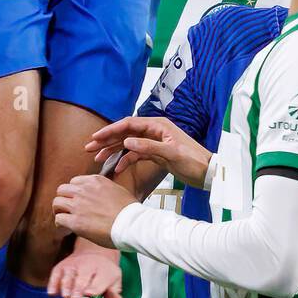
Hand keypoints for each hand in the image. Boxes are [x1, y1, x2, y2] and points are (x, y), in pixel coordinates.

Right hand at [47, 239, 122, 297]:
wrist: (94, 252)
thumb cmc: (105, 272)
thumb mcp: (115, 281)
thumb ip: (114, 294)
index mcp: (104, 270)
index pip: (99, 282)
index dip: (94, 288)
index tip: (89, 293)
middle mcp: (88, 265)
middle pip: (82, 278)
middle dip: (78, 288)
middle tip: (76, 297)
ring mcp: (74, 265)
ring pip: (68, 275)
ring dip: (66, 285)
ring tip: (65, 295)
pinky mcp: (62, 266)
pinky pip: (56, 273)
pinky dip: (53, 283)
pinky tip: (52, 293)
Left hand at [53, 174, 136, 246]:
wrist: (130, 223)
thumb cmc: (128, 209)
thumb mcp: (117, 189)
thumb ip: (104, 188)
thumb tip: (101, 195)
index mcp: (94, 181)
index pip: (74, 182)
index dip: (74, 192)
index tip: (77, 200)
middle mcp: (83, 190)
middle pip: (62, 190)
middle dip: (64, 199)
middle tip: (68, 209)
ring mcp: (78, 205)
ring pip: (57, 202)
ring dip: (59, 210)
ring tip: (64, 218)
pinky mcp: (76, 222)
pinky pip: (59, 219)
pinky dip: (60, 223)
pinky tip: (65, 228)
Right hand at [88, 114, 211, 189]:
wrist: (208, 173)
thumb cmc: (194, 161)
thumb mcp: (171, 154)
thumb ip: (149, 147)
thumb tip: (127, 142)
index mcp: (158, 125)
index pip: (129, 124)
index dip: (111, 130)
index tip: (95, 137)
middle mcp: (155, 131)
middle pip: (126, 132)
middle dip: (107, 139)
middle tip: (89, 147)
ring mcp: (154, 142)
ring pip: (128, 144)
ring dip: (112, 150)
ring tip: (97, 158)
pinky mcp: (156, 154)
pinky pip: (136, 155)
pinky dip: (125, 161)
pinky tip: (116, 169)